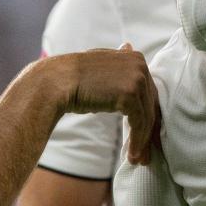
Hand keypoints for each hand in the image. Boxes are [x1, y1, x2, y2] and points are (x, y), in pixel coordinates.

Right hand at [54, 45, 159, 164]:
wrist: (54, 82)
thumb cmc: (72, 78)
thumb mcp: (100, 64)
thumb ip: (118, 62)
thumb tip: (128, 46)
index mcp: (134, 56)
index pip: (148, 91)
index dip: (147, 114)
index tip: (145, 134)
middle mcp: (139, 64)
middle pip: (150, 104)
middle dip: (148, 131)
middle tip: (145, 154)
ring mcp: (136, 79)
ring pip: (146, 116)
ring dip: (143, 141)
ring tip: (138, 160)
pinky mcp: (129, 95)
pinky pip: (140, 123)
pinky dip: (137, 141)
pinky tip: (131, 155)